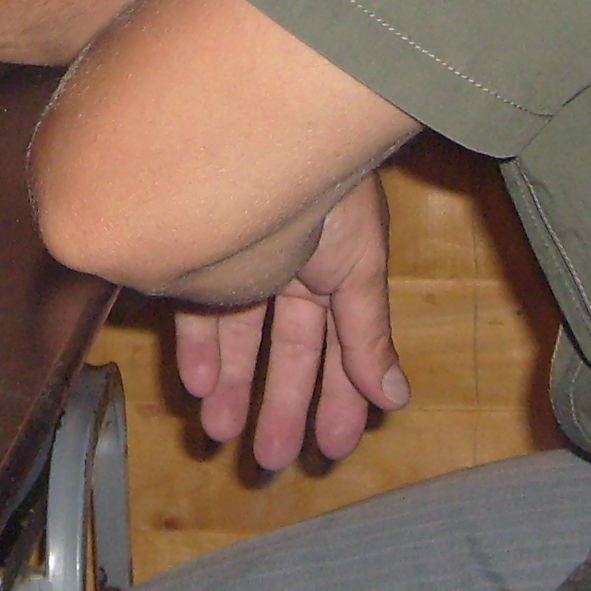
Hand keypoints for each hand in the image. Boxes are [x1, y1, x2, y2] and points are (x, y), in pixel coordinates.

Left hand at [176, 173, 406, 470]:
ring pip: (238, 337)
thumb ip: (368, 336)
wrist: (262, 129)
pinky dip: (197, 350)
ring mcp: (243, 262)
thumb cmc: (328, 190)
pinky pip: (195, 310)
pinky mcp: (198, 255)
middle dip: (280, 405)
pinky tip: (197, 386)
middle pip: (287, 351)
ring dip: (233, 387)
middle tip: (269, 460)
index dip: (339, 397)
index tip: (332, 447)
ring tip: (220, 434)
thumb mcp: (359, 266)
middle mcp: (291, 270)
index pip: (340, 346)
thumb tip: (395, 399)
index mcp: (338, 270)